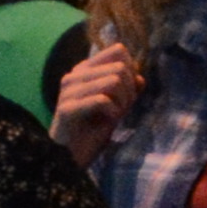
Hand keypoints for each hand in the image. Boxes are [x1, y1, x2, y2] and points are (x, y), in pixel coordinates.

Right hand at [48, 37, 143, 154]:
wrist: (72, 156)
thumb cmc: (93, 129)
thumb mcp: (117, 105)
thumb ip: (129, 89)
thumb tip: (140, 78)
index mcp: (85, 69)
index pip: (119, 51)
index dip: (131, 72)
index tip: (127, 93)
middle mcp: (74, 75)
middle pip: (120, 67)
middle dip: (130, 90)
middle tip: (122, 108)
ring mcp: (68, 90)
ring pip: (114, 81)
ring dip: (123, 102)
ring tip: (115, 115)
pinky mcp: (66, 108)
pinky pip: (103, 100)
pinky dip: (113, 112)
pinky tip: (107, 121)